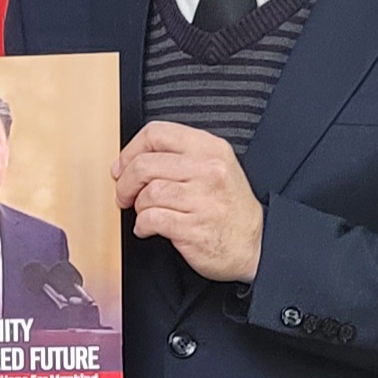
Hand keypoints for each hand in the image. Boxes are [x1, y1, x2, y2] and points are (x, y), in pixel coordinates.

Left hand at [113, 121, 263, 282]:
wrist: (254, 244)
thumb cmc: (228, 206)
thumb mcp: (214, 166)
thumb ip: (179, 156)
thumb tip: (130, 160)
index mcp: (210, 148)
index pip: (157, 133)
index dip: (130, 150)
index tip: (122, 166)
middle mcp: (209, 170)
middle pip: (145, 164)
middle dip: (125, 182)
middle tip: (124, 194)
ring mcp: (203, 199)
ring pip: (148, 193)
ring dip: (138, 206)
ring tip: (145, 212)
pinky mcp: (194, 227)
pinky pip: (152, 219)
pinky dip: (142, 225)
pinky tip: (148, 228)